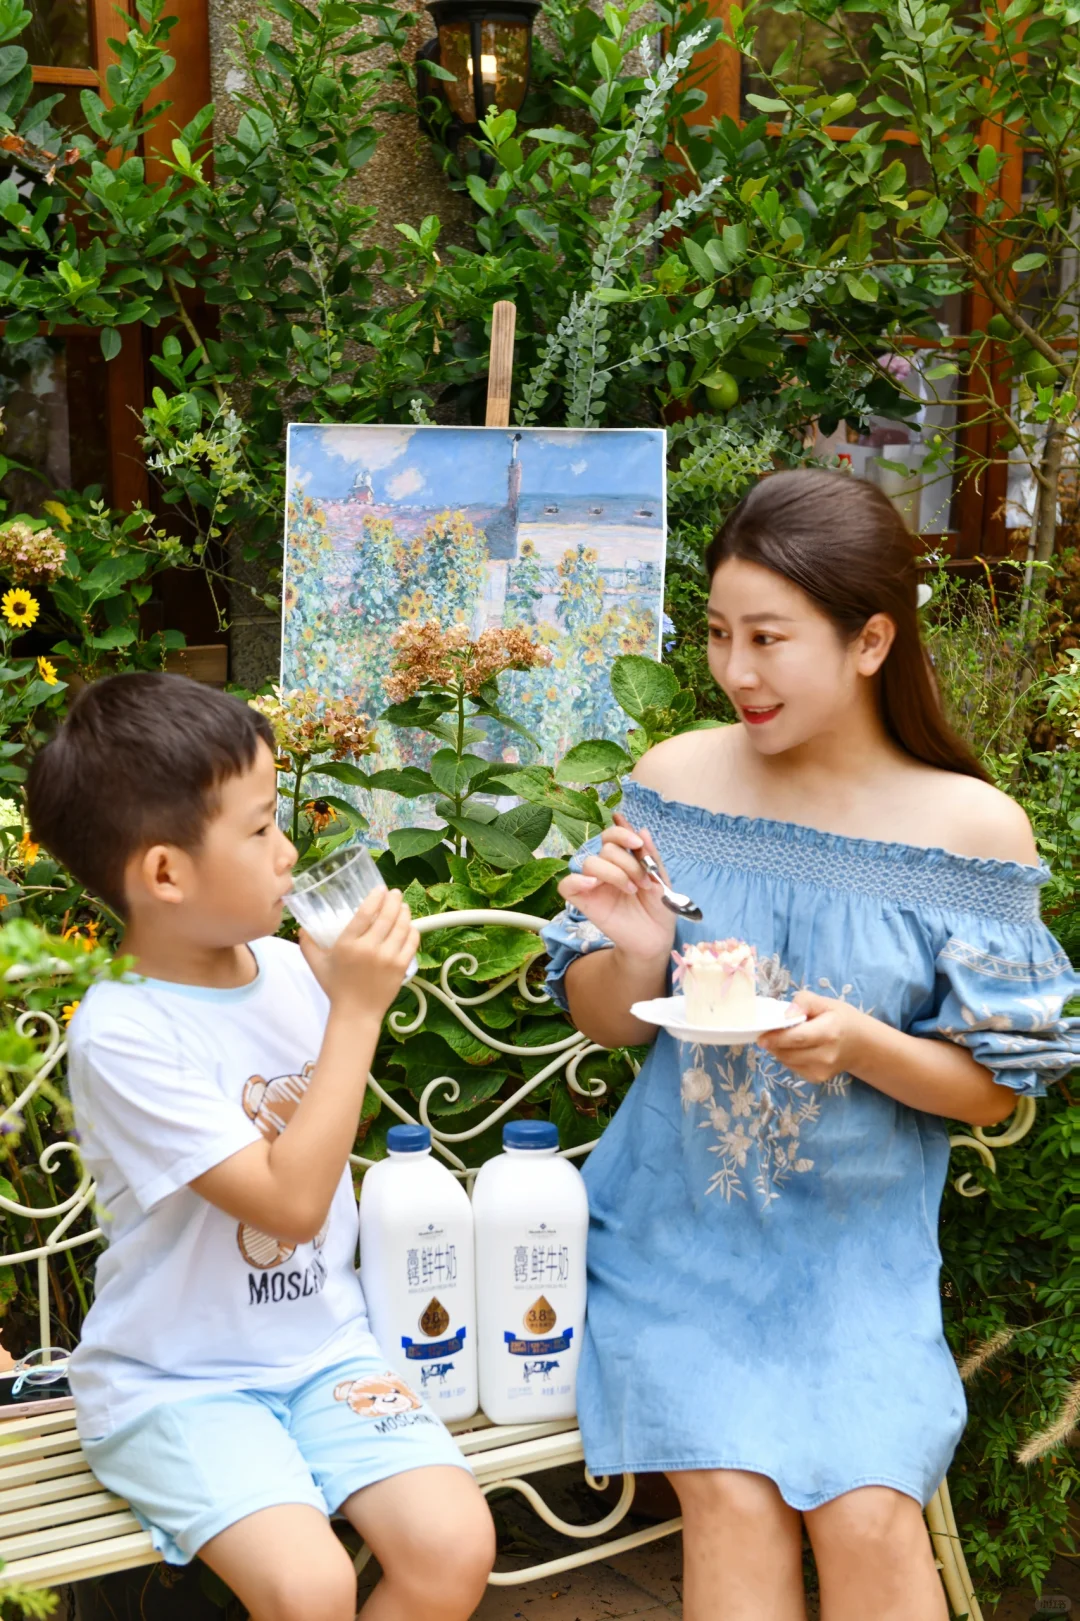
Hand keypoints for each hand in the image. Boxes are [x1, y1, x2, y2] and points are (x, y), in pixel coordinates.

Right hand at [299, 887, 418, 1021]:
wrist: (356, 1013)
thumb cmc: (336, 988)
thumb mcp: (317, 964)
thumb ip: (308, 944)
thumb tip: (302, 928)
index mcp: (348, 945)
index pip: (365, 913)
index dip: (375, 897)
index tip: (380, 889)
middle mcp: (370, 949)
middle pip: (387, 916)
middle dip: (394, 900)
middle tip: (395, 893)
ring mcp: (388, 958)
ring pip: (402, 927)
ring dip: (404, 912)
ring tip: (403, 906)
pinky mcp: (401, 967)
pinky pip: (411, 942)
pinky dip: (412, 931)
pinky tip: (409, 926)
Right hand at [558, 814, 675, 963]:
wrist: (656, 937)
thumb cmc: (659, 908)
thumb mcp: (659, 878)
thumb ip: (649, 855)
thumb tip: (641, 829)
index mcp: (622, 860)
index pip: (611, 835)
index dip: (622, 834)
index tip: (638, 844)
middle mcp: (605, 869)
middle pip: (605, 848)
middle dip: (627, 862)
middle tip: (643, 883)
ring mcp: (593, 885)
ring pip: (589, 862)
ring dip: (614, 873)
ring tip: (631, 889)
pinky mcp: (583, 902)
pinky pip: (566, 885)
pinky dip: (577, 880)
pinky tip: (594, 885)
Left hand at [757, 990, 872, 1083]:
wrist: (861, 1045)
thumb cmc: (841, 1020)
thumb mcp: (826, 1003)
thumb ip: (804, 1002)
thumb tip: (786, 1015)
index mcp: (829, 1032)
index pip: (798, 1038)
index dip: (777, 1038)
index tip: (761, 1036)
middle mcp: (826, 1055)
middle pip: (789, 1052)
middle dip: (773, 1044)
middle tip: (766, 1033)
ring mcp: (822, 1070)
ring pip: (787, 1061)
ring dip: (778, 1050)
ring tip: (783, 1038)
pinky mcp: (817, 1078)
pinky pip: (792, 1068)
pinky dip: (787, 1058)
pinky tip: (794, 1048)